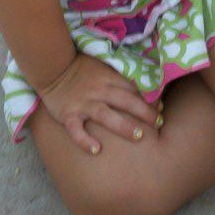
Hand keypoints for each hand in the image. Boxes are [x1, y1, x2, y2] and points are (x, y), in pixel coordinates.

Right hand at [39, 53, 162, 153]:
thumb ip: (117, 74)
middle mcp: (98, 91)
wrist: (53, 67)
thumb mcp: (102, 65)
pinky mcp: (68, 115)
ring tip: (139, 136)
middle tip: (159, 123)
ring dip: (123, 125)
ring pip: (105, 115)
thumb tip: (139, 83)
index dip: (148, 98)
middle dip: (144, 112)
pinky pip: (76, 129)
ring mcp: (83, 104)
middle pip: (124, 101)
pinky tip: (96, 150)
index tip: (161, 108)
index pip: (131, 88)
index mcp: (107, 78)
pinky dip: (84, 140)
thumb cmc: (80, 66)